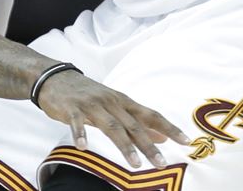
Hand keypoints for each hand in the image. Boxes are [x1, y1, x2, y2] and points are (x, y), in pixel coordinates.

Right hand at [35, 70, 190, 168]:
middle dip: (149, 145)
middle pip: (134, 125)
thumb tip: (162, 138)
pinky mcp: (72, 108)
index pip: (151, 115)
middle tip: (161, 163)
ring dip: (124, 145)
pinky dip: (80, 133)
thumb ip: (137, 123)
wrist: (56, 78)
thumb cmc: (89, 95)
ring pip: (112, 126)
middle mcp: (112, 102)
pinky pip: (77, 122)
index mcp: (124, 102)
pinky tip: (83, 147)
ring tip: (135, 164)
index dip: (169, 128)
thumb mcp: (115, 107)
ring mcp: (92, 104)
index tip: (186, 141)